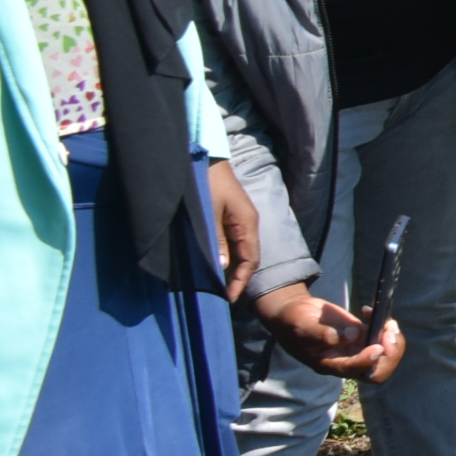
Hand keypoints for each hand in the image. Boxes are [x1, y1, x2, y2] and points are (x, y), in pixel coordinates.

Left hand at [206, 159, 261, 301]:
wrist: (205, 158)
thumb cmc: (207, 184)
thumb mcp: (209, 213)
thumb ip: (216, 240)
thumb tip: (223, 266)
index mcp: (247, 224)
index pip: (250, 260)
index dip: (240, 281)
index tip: (228, 298)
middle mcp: (248, 224)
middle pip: (248, 258)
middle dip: (237, 278)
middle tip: (222, 295)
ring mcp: (241, 220)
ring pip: (241, 251)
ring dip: (232, 268)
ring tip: (219, 284)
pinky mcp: (231, 216)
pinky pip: (234, 242)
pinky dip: (227, 256)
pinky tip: (217, 263)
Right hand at [253, 280, 405, 383]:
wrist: (294, 313)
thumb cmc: (293, 322)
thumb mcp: (302, 326)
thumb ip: (323, 333)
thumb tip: (353, 335)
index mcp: (330, 364)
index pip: (354, 370)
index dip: (368, 361)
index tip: (377, 346)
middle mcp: (346, 360)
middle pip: (376, 371)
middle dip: (390, 354)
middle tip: (390, 332)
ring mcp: (356, 348)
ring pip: (384, 354)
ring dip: (393, 339)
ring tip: (388, 321)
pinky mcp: (361, 336)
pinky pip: (381, 335)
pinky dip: (384, 324)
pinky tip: (368, 310)